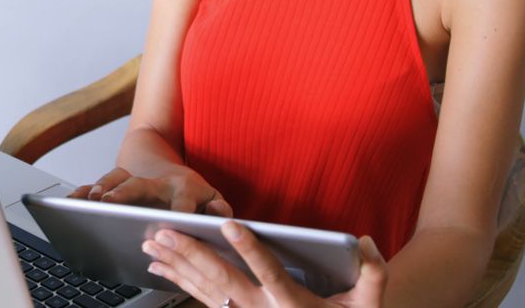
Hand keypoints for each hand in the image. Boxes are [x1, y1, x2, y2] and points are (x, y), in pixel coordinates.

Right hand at [67, 167, 232, 214]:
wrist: (170, 171)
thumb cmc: (194, 197)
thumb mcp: (214, 200)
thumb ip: (219, 209)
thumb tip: (216, 213)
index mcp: (183, 187)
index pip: (182, 199)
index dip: (179, 210)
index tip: (174, 223)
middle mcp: (156, 182)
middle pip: (140, 184)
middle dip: (126, 193)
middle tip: (112, 204)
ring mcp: (134, 183)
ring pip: (116, 180)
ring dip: (103, 189)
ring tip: (92, 201)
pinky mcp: (117, 188)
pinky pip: (96, 186)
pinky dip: (83, 192)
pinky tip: (71, 200)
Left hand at [142, 221, 387, 307]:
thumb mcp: (367, 306)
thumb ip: (373, 275)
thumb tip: (367, 242)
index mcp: (291, 303)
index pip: (269, 271)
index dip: (249, 248)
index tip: (230, 224)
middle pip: (222, 280)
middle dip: (191, 253)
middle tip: (165, 232)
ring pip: (204, 290)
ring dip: (176, 266)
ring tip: (151, 245)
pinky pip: (200, 298)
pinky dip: (178, 282)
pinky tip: (159, 268)